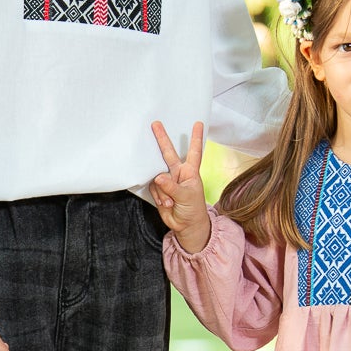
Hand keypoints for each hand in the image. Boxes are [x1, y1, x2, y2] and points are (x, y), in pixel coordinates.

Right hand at [150, 119, 211, 254]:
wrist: (186, 226)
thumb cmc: (193, 210)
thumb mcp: (186, 197)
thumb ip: (172, 187)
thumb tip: (159, 177)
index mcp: (190, 172)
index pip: (194, 152)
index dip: (196, 138)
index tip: (197, 124)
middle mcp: (178, 173)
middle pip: (169, 153)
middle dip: (162, 139)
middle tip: (156, 124)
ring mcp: (168, 181)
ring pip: (157, 177)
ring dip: (162, 191)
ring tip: (170, 202)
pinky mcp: (159, 190)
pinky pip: (153, 188)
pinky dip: (158, 197)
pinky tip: (165, 204)